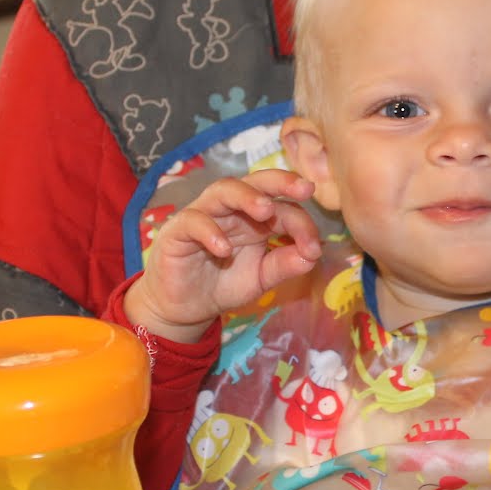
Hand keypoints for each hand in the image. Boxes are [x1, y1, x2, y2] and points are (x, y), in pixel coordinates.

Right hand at [124, 170, 321, 341]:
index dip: (302, 223)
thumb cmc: (224, 284)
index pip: (283, 207)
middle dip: (280, 181)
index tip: (314, 248)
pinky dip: (209, 231)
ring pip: (223, 190)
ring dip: (246, 196)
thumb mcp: (262, 277)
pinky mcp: (177, 230)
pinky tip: (224, 249)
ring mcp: (204, 215)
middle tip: (303, 189)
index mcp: (255, 217)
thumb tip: (313, 254)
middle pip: (255, 182)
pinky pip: (193, 221)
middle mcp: (232, 210)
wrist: (186, 308)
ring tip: (265, 210)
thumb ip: (285, 265)